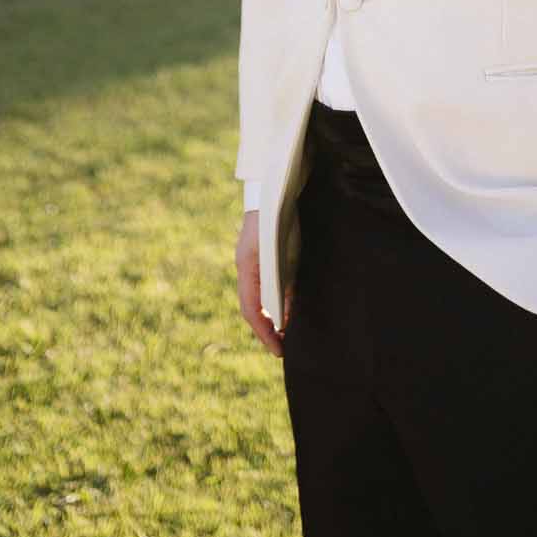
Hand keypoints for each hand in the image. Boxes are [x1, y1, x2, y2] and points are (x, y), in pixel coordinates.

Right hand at [235, 211, 292, 356]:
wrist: (274, 185)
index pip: (252, 311)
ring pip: (260, 296)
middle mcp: (247, 268)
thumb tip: (283, 318)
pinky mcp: (264, 253)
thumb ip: (281, 285)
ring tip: (288, 332)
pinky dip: (276, 299)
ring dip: (272, 315)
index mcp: (246, 269)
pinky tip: (289, 305)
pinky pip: (267, 284)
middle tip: (283, 347)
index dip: (264, 333)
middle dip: (267, 329)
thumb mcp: (282, 254)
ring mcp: (253, 260)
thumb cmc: (277, 218)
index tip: (278, 350)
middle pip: (254, 306)